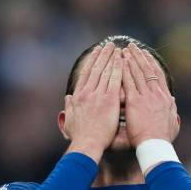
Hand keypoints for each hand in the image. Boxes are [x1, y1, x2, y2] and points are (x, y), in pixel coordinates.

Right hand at [64, 43, 122, 162]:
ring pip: (105, 71)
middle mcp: (87, 93)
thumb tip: (67, 98)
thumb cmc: (79, 137)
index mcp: (78, 97)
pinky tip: (122, 59)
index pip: (85, 75)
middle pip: (95, 69)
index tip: (95, 53)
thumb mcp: (69, 121)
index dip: (91, 62)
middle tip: (108, 45)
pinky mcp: (108, 100)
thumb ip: (69, 108)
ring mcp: (97, 95)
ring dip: (110, 57)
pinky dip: (118, 68)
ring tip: (116, 48)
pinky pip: (114, 80)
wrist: (87, 144)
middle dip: (102, 55)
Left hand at [122, 42, 178, 147]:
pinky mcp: (135, 102)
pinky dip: (124, 71)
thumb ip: (172, 111)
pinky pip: (129, 82)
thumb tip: (173, 101)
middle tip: (132, 46)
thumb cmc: (163, 139)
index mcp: (165, 99)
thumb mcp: (173, 123)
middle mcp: (157, 94)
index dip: (151, 63)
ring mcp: (146, 97)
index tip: (146, 54)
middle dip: (139, 56)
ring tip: (124, 50)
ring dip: (130, 60)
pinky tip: (118, 63)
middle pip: (147, 70)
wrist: (156, 146)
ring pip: (137, 73)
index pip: (158, 76)